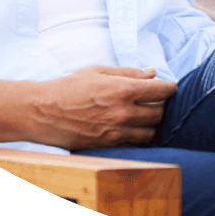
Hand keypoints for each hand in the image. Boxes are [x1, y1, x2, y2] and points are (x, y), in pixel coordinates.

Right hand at [31, 65, 177, 149]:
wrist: (44, 112)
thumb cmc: (70, 87)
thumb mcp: (99, 71)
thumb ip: (129, 72)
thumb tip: (152, 73)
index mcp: (123, 90)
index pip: (161, 91)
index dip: (170, 87)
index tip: (170, 86)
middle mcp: (124, 113)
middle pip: (159, 112)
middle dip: (161, 104)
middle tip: (154, 99)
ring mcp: (117, 132)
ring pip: (151, 131)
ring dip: (152, 122)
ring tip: (144, 114)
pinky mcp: (109, 145)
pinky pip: (136, 143)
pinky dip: (139, 135)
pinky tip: (133, 126)